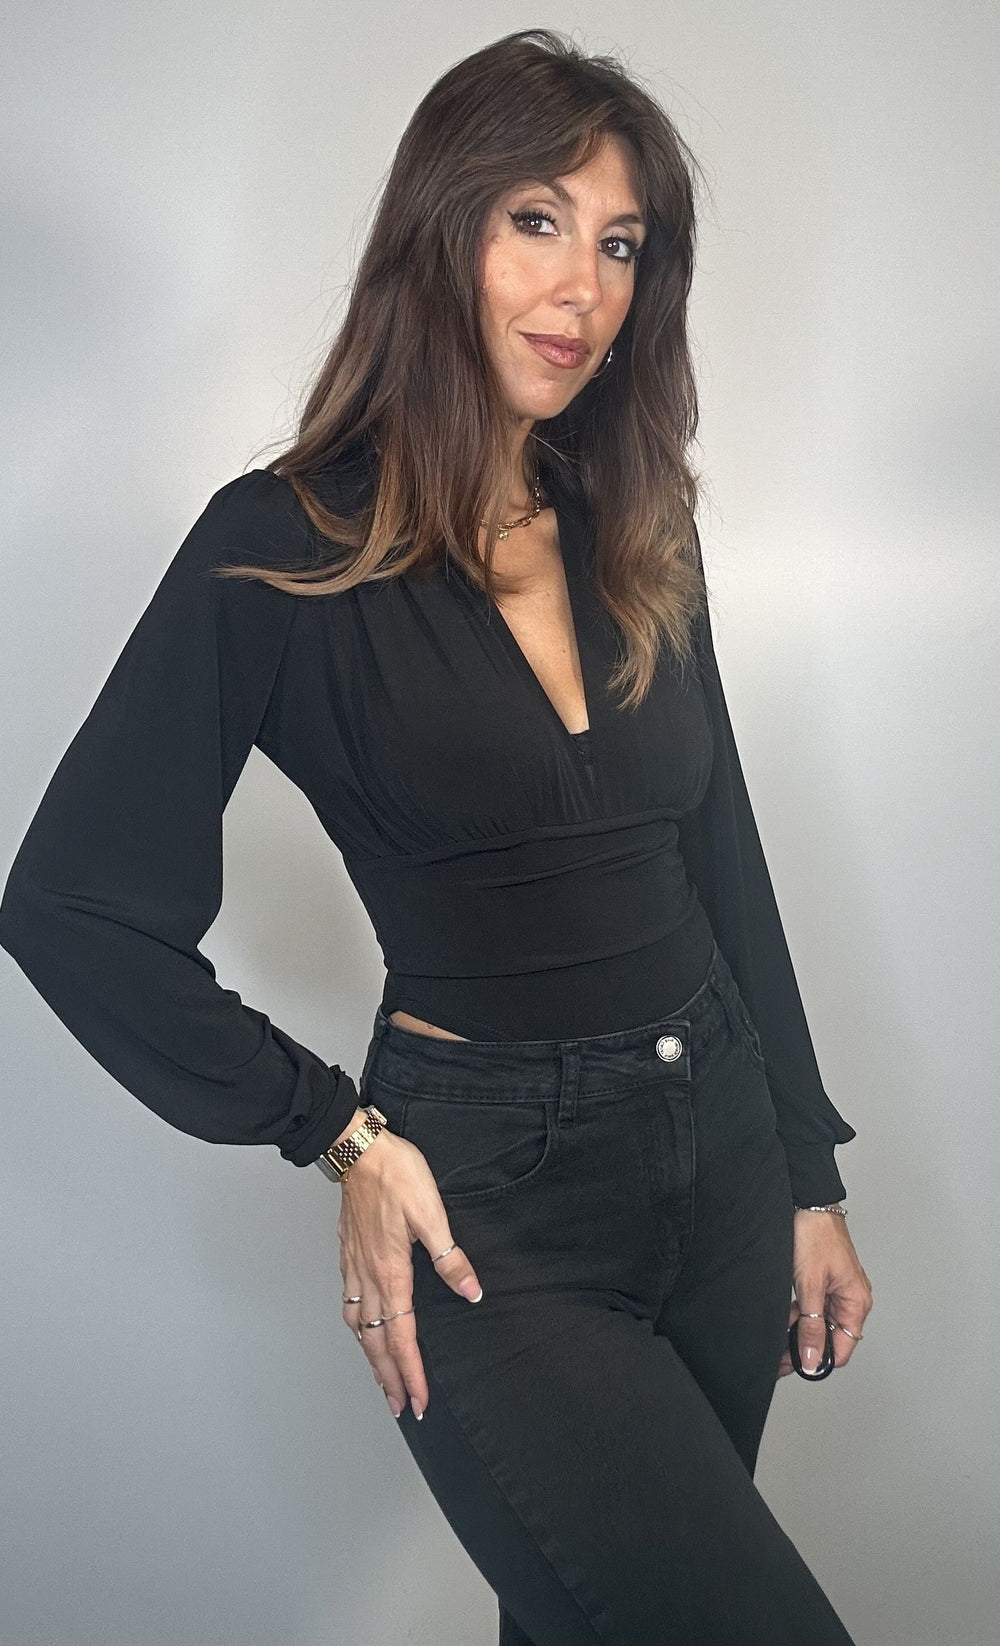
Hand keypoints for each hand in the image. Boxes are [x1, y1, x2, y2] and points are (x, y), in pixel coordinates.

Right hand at [336, 1126, 484, 1420]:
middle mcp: (367, 1276)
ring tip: (381, 1379)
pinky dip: (357, 1327)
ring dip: (370, 1357)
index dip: (411, 1372)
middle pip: (375, 1341)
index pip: (401, 1336)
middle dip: (388, 1378)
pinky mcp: (348, 1253)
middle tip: (400, 1407)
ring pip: (358, 1325)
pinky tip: (362, 1328)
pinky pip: (349, 1303)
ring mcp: (354, 1266)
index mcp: (390, 1271)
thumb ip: (451, 1257)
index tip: (419, 1400)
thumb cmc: (396, 1175)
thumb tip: (471, 1292)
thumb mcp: (433, 1213)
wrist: (359, 1149)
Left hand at [776, 1209, 872, 1378]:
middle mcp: (851, 1299)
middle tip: (779, 1352)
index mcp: (857, 1303)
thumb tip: (812, 1359)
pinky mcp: (824, 1281)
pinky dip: (799, 1313)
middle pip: (830, 1338)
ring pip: (819, 1323)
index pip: (841, 1349)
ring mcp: (838, 1290)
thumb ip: (811, 1326)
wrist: (809, 1202)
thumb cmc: (816, 1235)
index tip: (794, 1363)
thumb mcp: (810, 1286)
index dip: (818, 1360)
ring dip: (799, 1329)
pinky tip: (785, 1313)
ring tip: (779, 1329)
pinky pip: (813, 1307)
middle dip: (804, 1346)